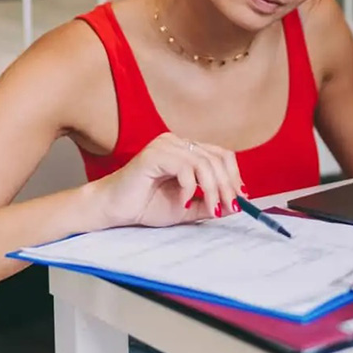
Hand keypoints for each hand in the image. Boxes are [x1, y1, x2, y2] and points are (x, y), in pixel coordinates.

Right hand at [89, 133, 245, 228]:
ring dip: (213, 190)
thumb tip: (236, 204)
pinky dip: (190, 189)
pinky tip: (183, 203)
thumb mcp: (187, 207)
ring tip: (211, 209)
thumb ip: (209, 203)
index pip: (221, 155)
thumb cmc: (144, 205)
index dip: (234, 176)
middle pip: (217, 158)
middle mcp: (177, 143)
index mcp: (186, 150)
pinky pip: (185, 168)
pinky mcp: (155, 154)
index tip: (239, 199)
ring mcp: (165, 145)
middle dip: (227, 186)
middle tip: (229, 208)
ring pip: (204, 163)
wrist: (113, 209)